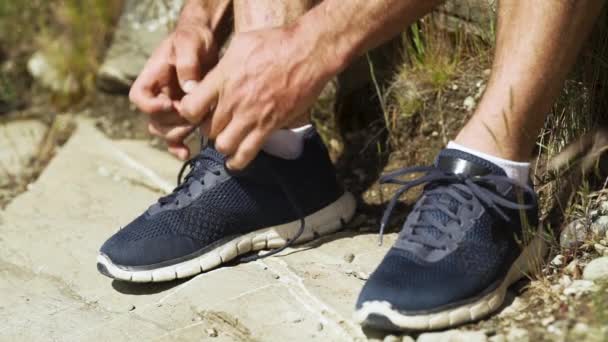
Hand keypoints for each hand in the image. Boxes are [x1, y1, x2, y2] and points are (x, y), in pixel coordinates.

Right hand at [129, 21, 217, 159]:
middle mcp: (157, 94)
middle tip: (194, 114)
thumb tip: (188, 89)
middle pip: (154, 121)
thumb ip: (188, 64)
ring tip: (199, 123)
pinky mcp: (182, 115)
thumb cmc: (194, 39)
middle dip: (174, 122)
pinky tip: (187, 153)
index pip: (138, 97)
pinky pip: (174, 138)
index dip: (151, 106)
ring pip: (164, 132)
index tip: (170, 104)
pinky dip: (178, 147)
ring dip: (180, 133)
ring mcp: (169, 107)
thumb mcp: (190, 43)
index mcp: (152, 76)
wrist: (205, 42)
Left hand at [179, 27, 335, 168]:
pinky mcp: (269, 126)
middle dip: (208, 128)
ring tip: (227, 138)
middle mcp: (233, 101)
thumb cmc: (276, 43)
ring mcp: (251, 116)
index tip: (195, 110)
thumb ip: (223, 65)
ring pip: (224, 145)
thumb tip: (213, 77)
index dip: (188, 113)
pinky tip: (235, 161)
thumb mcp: (240, 44)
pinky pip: (247, 153)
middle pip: (207, 129)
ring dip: (223, 144)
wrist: (307, 53)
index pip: (190, 108)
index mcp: (222, 79)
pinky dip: (238, 162)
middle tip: (216, 123)